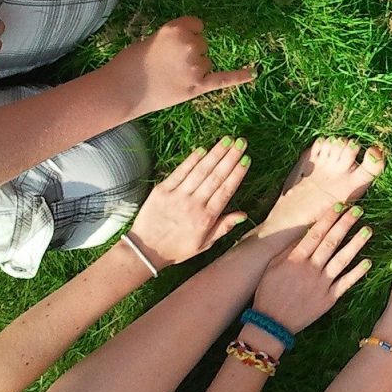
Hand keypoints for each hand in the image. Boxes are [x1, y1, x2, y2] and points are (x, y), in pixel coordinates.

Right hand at [101, 16, 255, 114]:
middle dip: (189, 53)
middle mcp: (190, 44)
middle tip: (166, 64)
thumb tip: (197, 43)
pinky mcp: (198, 86)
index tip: (172, 44)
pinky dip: (240, 76)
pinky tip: (254, 73)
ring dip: (194, 69)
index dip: (186, 35)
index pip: (197, 25)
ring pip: (206, 62)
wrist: (122, 89)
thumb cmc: (133, 62)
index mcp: (177, 27)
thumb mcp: (155, 38)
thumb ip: (178, 39)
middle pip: (203, 44)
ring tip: (170, 76)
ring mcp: (195, 65)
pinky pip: (224, 79)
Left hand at [127, 137, 251, 267]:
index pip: (226, 190)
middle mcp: (194, 204)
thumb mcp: (204, 245)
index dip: (237, 173)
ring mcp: (177, 196)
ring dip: (215, 154)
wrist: (145, 251)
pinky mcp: (162, 191)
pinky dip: (192, 160)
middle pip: (216, 176)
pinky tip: (202, 149)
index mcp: (206, 218)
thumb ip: (224, 228)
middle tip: (241, 142)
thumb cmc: (176, 249)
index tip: (246, 158)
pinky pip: (180, 172)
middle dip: (230, 157)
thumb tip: (243, 214)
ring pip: (200, 171)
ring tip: (226, 140)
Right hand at [252, 202, 371, 332]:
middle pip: (331, 242)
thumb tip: (304, 234)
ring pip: (342, 259)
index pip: (315, 233)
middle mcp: (310, 269)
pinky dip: (358, 272)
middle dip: (345, 224)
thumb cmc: (268, 293)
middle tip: (358, 210)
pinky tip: (368, 261)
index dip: (328, 218)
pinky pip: (346, 283)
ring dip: (356, 244)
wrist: (272, 324)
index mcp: (295, 259)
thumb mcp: (272, 268)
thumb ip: (288, 251)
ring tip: (368, 230)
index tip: (339, 206)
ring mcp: (321, 284)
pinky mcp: (329, 299)